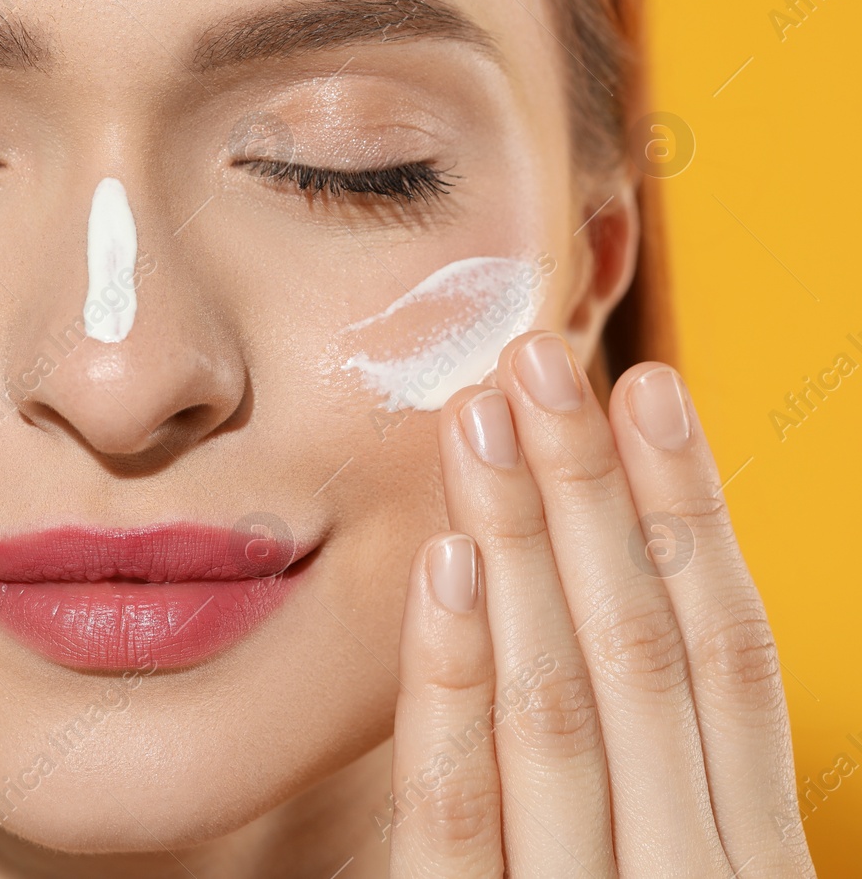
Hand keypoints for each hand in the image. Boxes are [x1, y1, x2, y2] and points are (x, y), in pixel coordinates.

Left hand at [388, 331, 817, 875]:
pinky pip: (455, 807)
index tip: (645, 390)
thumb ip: (652, 781)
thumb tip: (613, 591)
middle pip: (641, 652)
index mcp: (742, 853)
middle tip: (539, 358)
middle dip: (592, 493)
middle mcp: (687, 877)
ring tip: (481, 414)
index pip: (724, 657)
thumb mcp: (668, 874)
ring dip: (519, 542)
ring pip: (554, 703)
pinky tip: (443, 562)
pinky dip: (452, 679)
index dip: (688, 512)